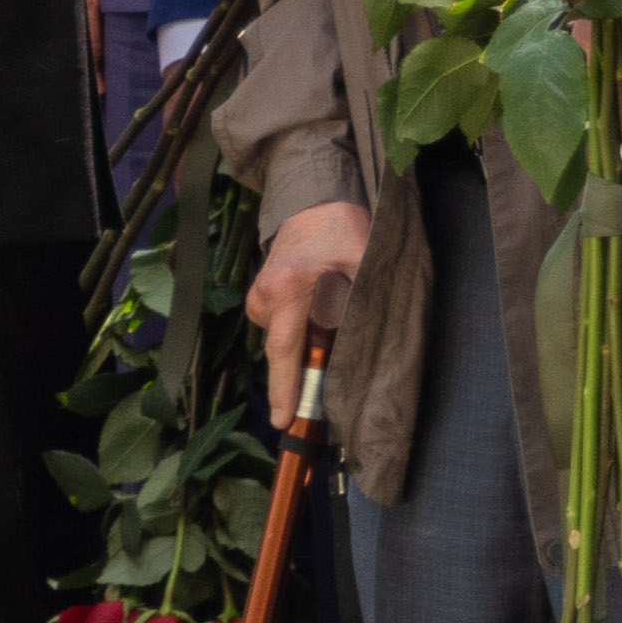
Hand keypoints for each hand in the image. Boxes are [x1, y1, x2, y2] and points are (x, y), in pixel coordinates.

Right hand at [251, 199, 371, 424]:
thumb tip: (361, 345)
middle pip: (284, 351)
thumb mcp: (363, 262)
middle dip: (301, 374)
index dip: (285, 388)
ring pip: (284, 341)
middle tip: (326, 388)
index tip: (282, 422)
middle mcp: (265, 296)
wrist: (314, 201)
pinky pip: (281, 329)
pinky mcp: (261, 297)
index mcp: (287, 288)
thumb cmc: (342, 229)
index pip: (285, 349)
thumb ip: (361, 301)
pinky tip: (319, 317)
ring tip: (333, 325)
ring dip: (306, 346)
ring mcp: (259, 297)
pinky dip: (300, 334)